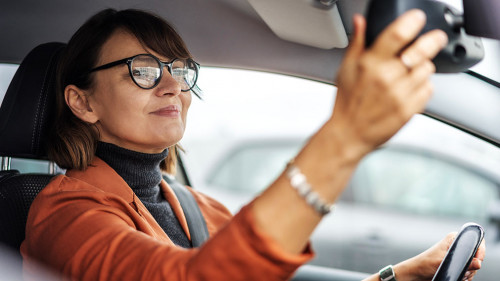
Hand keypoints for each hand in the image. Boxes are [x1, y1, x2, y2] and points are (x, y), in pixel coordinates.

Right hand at [330, 10, 447, 157]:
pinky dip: (423, 87)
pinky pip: (428, 89)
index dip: (412, 22)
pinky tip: (410, 88)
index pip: (397, 35)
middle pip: (422, 51)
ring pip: (427, 69)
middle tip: (435, 38)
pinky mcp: (409, 109)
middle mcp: (386, 78)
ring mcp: (399, 95)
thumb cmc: (347, 102)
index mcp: (370, 64)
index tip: (417, 18)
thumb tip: (360, 22)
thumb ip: (357, 43)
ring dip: (423, 67)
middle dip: (432, 40)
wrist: (349, 133)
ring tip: (410, 72)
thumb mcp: (346, 69)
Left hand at [397, 232, 485, 280]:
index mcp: (455, 238)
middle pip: (476, 256)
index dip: (480, 250)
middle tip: (463, 271)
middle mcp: (458, 246)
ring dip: (468, 272)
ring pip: (473, 265)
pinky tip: (459, 277)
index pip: (476, 240)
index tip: (478, 260)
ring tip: (458, 274)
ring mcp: (459, 256)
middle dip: (472, 266)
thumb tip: (478, 263)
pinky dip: (466, 276)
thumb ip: (464, 263)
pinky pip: (469, 272)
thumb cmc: (426, 263)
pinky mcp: (457, 265)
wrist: (418, 272)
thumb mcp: (445, 262)